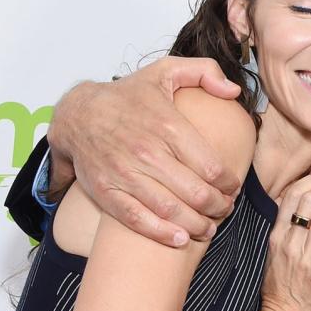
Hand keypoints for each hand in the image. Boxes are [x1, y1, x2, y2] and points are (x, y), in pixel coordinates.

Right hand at [48, 57, 242, 246]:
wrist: (77, 113)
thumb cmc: (126, 96)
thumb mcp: (165, 71)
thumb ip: (204, 72)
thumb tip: (233, 90)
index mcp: (168, 125)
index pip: (211, 166)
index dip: (229, 184)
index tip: (232, 188)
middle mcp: (147, 152)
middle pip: (196, 193)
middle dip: (218, 207)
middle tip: (224, 209)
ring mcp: (125, 174)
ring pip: (171, 211)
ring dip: (197, 225)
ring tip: (209, 228)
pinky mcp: (106, 191)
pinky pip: (137, 220)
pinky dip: (162, 234)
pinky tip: (180, 239)